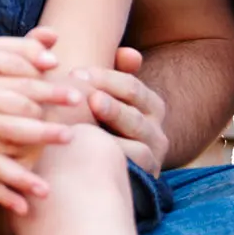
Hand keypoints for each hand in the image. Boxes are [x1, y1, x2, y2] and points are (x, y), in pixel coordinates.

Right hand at [0, 31, 82, 214]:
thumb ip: (26, 47)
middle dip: (39, 131)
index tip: (75, 97)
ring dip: (19, 174)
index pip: (18, 84)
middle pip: (6, 122)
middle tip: (69, 136)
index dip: (47, 90)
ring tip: (46, 188)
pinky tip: (24, 208)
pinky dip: (0, 195)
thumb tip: (53, 45)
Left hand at [71, 47, 169, 171]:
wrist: (102, 169)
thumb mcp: (107, 96)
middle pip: (134, 115)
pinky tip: (89, 154)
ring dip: (113, 137)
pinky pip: (131, 170)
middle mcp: (157, 131)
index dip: (104, 78)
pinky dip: (112, 162)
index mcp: (151, 105)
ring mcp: (152, 158)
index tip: (76, 73)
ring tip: (90, 127)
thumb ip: (114, 75)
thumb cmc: (100, 123)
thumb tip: (129, 54)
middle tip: (89, 98)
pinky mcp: (143, 180)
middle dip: (110, 106)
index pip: (131, 87)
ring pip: (137, 146)